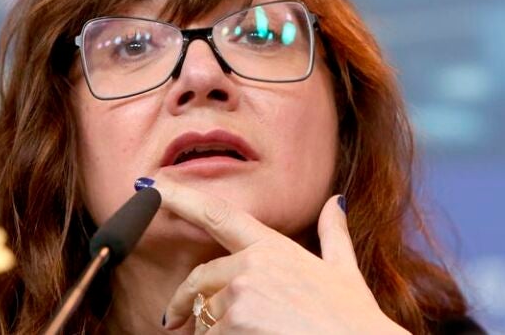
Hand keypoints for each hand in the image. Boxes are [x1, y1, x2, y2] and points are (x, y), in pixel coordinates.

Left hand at [155, 182, 409, 333]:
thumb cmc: (354, 319)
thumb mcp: (344, 272)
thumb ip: (333, 235)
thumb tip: (336, 201)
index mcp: (273, 247)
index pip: (217, 214)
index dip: (180, 197)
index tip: (150, 185)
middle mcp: (252, 264)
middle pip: (199, 280)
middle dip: (183, 301)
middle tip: (173, 321)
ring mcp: (242, 294)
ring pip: (205, 318)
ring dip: (214, 332)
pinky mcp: (236, 323)